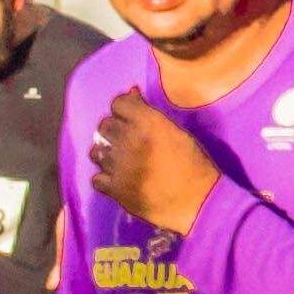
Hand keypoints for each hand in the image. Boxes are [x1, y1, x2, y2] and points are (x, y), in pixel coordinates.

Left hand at [90, 89, 219, 234]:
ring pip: (96, 152)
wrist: (197, 201)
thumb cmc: (194, 164)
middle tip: (124, 141)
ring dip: (106, 154)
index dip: (123, 110)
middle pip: (104, 126)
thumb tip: (132, 93)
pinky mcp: (116, 189)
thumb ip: (151, 114)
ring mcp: (119, 166)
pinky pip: (96, 179)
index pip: (118, 104)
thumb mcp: (177, 132)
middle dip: (113, 131)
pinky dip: (104, 179)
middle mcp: (128, 140)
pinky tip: (116, 180)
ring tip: (119, 162)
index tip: (129, 118)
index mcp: (147, 122)